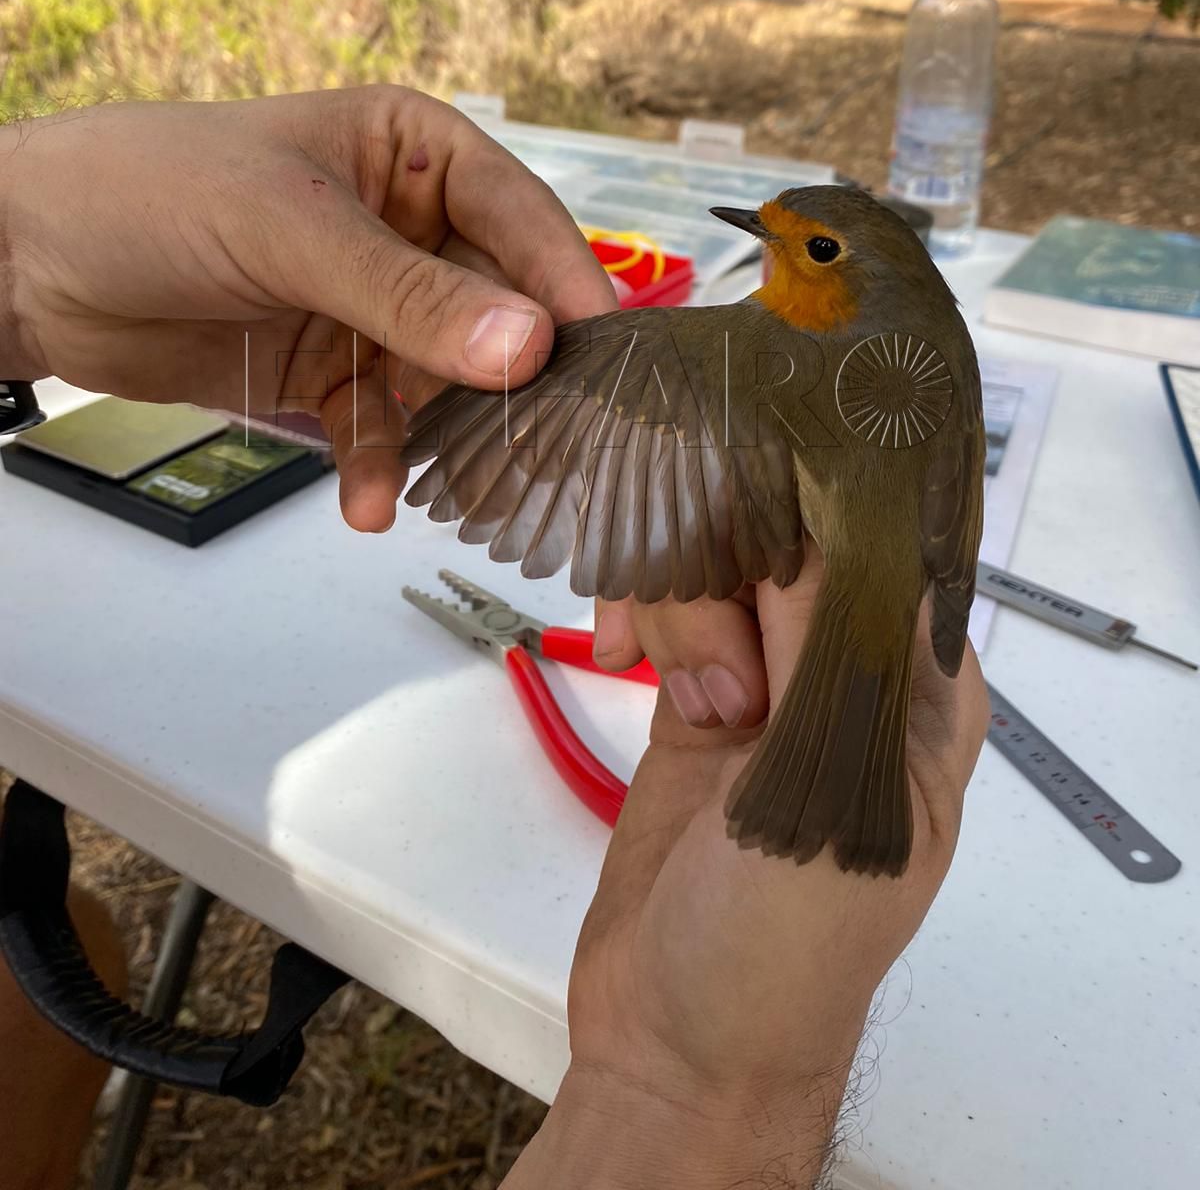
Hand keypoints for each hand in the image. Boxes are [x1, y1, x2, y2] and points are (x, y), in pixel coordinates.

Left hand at [0, 87, 614, 528]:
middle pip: (498, 312)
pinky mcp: (328, 372)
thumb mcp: (289, 230)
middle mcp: (406, 228)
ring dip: (449, 441)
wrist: (30, 263)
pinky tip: (365, 504)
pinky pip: (379, 427)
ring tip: (464, 498)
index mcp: (413, 152)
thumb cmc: (150, 191)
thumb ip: (409, 294)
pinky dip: (377, 466)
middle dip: (518, 383)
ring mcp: (369, 306)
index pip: (519, 218)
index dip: (564, 287)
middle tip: (554, 451)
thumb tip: (530, 347)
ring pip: (446, 383)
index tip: (610, 359)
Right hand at [511, 548, 988, 1189]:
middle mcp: (848, 671)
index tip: (756, 547)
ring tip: (677, 700)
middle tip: (715, 674)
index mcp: (918, 691)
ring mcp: (767, 679)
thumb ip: (822, 653)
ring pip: (716, 562)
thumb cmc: (788, 946)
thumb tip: (811, 524)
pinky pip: (667, 605)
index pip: (879, 549)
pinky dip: (636, 614)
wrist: (678, 1042)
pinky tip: (618, 661)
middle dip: (729, 575)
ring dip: (675, 607)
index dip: (812, 526)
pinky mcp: (694, 694)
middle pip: (785, 540)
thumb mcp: (826, 794)